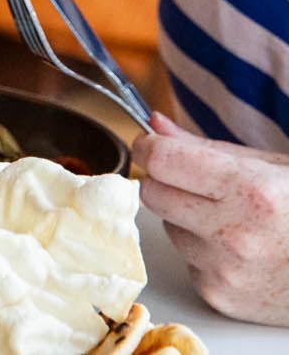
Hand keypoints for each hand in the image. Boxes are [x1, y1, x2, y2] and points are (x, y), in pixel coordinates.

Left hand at [134, 111, 288, 325]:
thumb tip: (155, 126)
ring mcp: (225, 270)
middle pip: (152, 194)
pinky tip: (239, 252)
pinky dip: (203, 253)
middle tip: (197, 184)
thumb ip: (207, 147)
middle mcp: (235, 234)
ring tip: (233, 223)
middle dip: (165, 182)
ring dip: (187, 220)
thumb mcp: (273, 168)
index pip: (162, 161)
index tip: (151, 145)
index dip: (150, 147)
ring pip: (168, 228)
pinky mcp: (219, 296)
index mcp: (251, 192)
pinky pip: (186, 261)